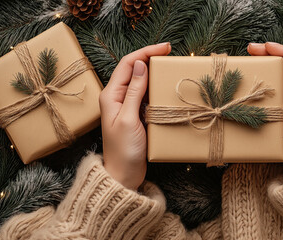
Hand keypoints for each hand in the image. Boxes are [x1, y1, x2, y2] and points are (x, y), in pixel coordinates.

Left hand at [99, 43, 171, 189]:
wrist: (123, 175)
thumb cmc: (123, 151)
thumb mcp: (128, 118)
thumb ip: (134, 91)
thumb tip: (140, 64)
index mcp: (111, 95)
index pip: (127, 64)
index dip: (145, 52)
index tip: (165, 47)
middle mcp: (117, 97)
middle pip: (134, 69)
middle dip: (151, 58)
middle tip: (171, 54)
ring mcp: (126, 106)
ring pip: (141, 81)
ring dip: (155, 73)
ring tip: (171, 68)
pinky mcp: (135, 115)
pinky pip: (146, 95)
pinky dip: (156, 88)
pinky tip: (167, 87)